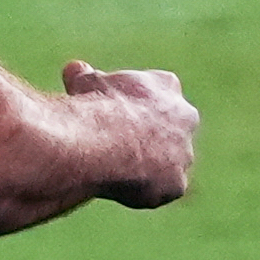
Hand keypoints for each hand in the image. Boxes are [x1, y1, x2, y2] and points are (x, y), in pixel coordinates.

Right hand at [62, 60, 197, 207]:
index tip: (111, 110)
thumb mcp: (83, 81)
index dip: (132, 103)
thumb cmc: (93, 106)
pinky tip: (117, 186)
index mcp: (165, 85)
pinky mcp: (176, 183)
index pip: (157, 91)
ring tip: (112, 167)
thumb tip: (75, 70)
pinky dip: (142, 189)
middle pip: (168, 127)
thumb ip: (84, 76)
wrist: (103, 140)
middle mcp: (184, 117)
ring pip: (167, 161)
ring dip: (146, 164)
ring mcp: (184, 153)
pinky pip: (160, 189)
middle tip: (116, 142)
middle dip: (148, 134)